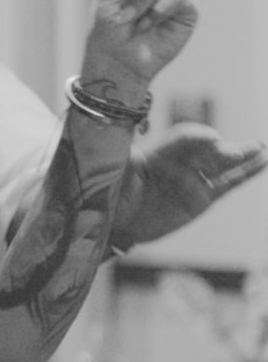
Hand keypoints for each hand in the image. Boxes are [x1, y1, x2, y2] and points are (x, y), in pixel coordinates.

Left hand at [112, 123, 267, 247]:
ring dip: (243, 154)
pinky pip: (228, 184)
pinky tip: (264, 162)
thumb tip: (129, 148)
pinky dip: (247, 173)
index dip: (198, 136)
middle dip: (220, 149)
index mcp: (158, 151)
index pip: (183, 138)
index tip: (211, 139)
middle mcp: (179, 162)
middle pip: (206, 150)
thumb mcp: (114, 176)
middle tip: (230, 153)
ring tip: (261, 147)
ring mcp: (193, 179)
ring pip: (222, 164)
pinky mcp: (202, 198)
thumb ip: (125, 161)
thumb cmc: (110, 196)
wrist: (115, 224)